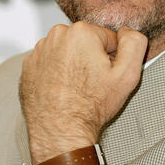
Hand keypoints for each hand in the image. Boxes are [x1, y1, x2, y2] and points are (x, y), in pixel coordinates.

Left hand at [19, 22, 147, 164]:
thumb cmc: (90, 107)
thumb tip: (129, 31)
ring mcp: (40, 51)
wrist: (61, 133)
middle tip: (92, 82)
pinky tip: (63, 89)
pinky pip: (51, 62)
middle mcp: (57, 36)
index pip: (107, 38)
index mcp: (81, 32)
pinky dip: (57, 72)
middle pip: (86, 42)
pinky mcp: (29, 65)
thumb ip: (134, 44)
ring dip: (74, 64)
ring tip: (76, 87)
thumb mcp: (127, 75)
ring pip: (68, 51)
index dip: (111, 58)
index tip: (104, 74)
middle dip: (91, 58)